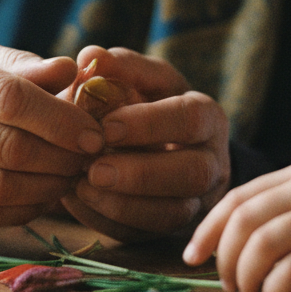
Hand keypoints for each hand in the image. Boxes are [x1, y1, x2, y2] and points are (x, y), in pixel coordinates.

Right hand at [0, 38, 105, 226]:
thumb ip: (23, 65)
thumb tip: (73, 71)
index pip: (9, 100)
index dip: (59, 119)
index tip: (94, 131)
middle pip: (7, 149)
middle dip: (62, 157)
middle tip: (92, 156)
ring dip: (48, 187)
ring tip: (73, 174)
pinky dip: (22, 209)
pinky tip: (44, 194)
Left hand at [58, 47, 230, 241]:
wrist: (152, 142)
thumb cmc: (143, 100)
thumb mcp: (138, 77)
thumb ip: (118, 66)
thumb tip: (89, 57)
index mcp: (207, 116)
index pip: (189, 119)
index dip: (150, 124)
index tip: (106, 126)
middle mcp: (212, 161)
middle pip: (191, 173)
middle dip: (140, 173)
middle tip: (93, 168)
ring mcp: (196, 201)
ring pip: (172, 213)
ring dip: (123, 204)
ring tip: (80, 186)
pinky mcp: (170, 229)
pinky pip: (145, 234)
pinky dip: (109, 220)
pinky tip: (78, 201)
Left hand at [183, 159, 290, 291]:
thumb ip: (285, 214)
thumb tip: (229, 248)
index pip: (237, 196)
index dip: (208, 228)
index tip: (192, 256)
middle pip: (244, 219)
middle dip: (225, 257)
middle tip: (227, 286)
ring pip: (264, 242)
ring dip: (247, 276)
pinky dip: (276, 287)